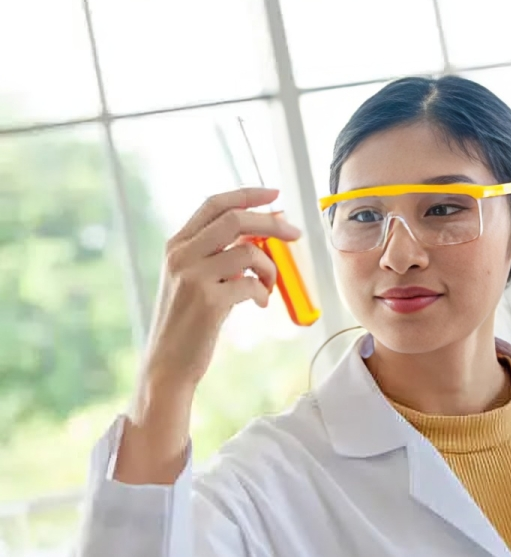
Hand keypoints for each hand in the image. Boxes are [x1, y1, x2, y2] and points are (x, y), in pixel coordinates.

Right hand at [115, 188, 299, 483]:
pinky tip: (259, 303)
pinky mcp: (207, 301)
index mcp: (176, 244)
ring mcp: (192, 276)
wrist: (168, 363)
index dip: (247, 194)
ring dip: (270, 268)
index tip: (275, 194)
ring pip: (248, 251)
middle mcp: (181, 255)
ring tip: (268, 286)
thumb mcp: (193, 278)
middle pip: (236, 219)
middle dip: (272, 223)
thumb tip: (261, 235)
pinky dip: (264, 291)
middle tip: (295, 234)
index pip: (214, 204)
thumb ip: (217, 253)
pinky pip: (252, 283)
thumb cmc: (188, 321)